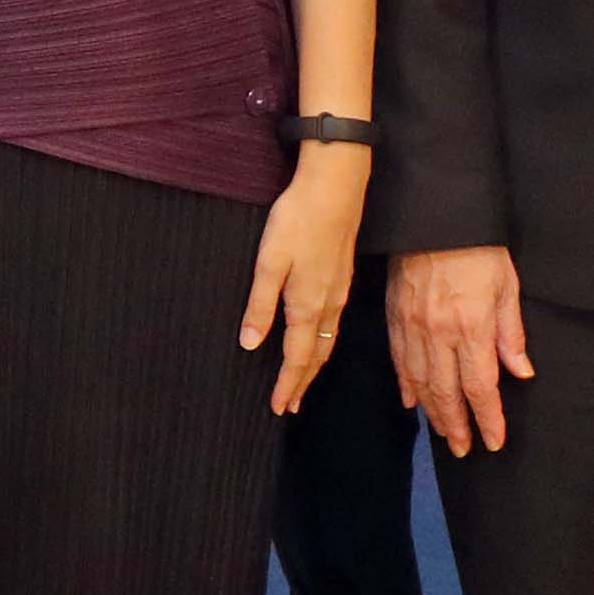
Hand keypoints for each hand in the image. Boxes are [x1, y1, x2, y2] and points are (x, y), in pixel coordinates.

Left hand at [244, 146, 369, 418]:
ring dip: (314, 364)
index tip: (279, 408)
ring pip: (328, 340)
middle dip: (302, 381)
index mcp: (306, 304)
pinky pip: (334, 323)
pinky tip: (319, 338)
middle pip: (316, 355)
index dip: (287, 384)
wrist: (335, 187)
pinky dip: (324, 342)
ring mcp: (339, 291)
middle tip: (290, 405)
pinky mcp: (344, 277)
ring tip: (303, 380)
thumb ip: (260, 306)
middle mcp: (327, 304)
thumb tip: (250, 344)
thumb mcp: (268, 263)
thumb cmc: (298, 220)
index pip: (296, 357)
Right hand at [391, 246, 530, 455]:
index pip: (479, 386)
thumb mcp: (506, 287)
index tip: (493, 441)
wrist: (435, 216)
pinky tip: (412, 402)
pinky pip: (399, 360)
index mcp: (470, 327)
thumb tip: (521, 373)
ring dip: (433, 412)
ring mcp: (412, 327)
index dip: (487, 418)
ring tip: (444, 433)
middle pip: (447, 392)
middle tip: (465, 449)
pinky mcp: (395, 316)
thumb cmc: (478, 249)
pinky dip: (406, 384)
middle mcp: (438, 333)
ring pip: (421, 382)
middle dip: (457, 425)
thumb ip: (511, 333)